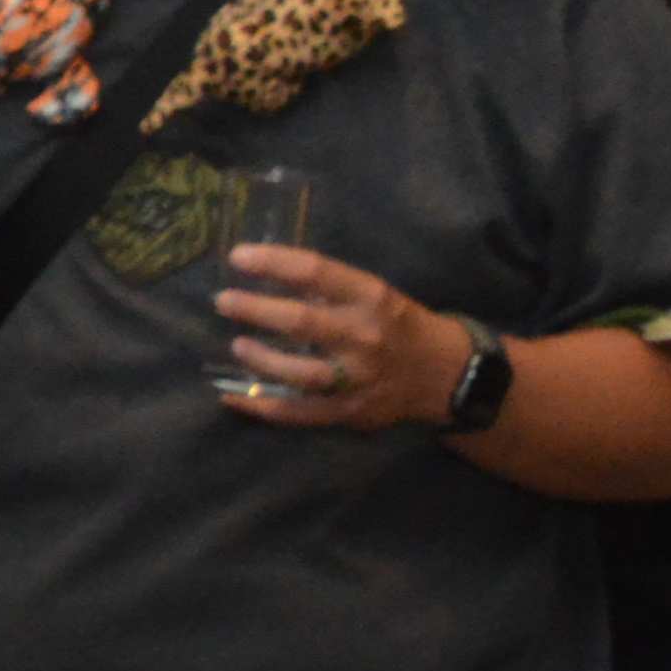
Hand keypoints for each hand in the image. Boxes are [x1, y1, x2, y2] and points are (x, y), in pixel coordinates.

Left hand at [217, 243, 448, 428]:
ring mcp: (357, 378)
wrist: (445, 374)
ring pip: (299, 373)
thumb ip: (329, 289)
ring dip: (260, 359)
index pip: (316, 272)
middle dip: (256, 309)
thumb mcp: (376, 295)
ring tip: (238, 345)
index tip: (238, 257)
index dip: (273, 262)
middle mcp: (365, 337)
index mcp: (372, 298)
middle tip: (224, 301)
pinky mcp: (349, 411)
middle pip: (301, 322)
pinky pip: (298, 413)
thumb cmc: (400, 325)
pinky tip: (234, 396)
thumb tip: (266, 275)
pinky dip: (262, 406)